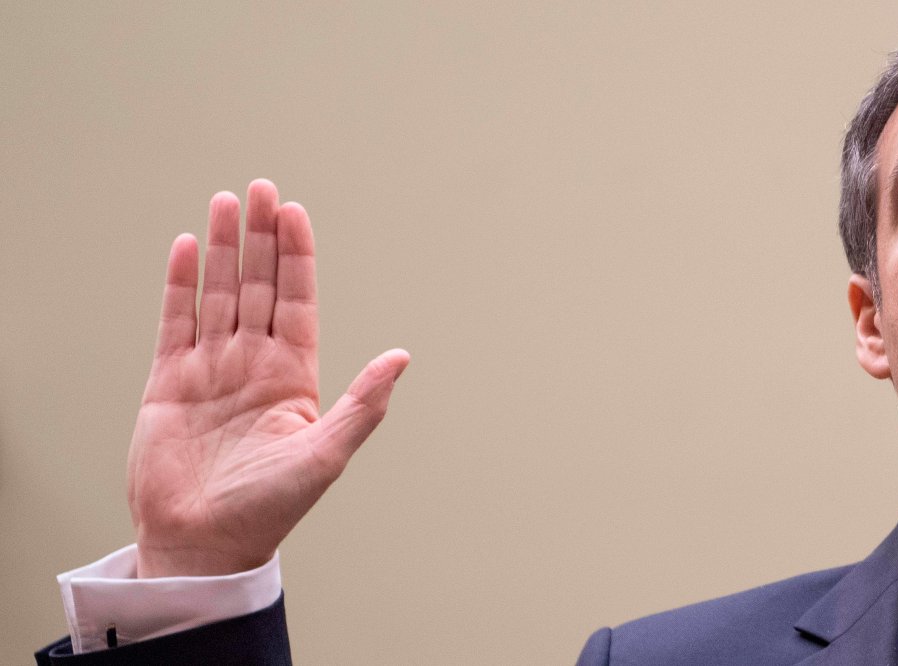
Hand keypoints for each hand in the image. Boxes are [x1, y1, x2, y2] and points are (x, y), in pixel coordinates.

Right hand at [127, 179, 408, 576]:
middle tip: (261, 189)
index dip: (297, 256)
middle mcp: (253, 363)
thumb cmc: (268, 508)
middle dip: (262, 237)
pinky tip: (188, 248)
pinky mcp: (170, 380)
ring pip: (219, 293)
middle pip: (259, 285)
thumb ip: (363, 404)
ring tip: (226, 202)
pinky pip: (176, 321)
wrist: (202, 543)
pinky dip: (181, 284)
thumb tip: (403, 356)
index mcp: (293, 375)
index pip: (298, 300)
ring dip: (224, 248)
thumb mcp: (325, 455)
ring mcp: (211, 368)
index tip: (295, 212)